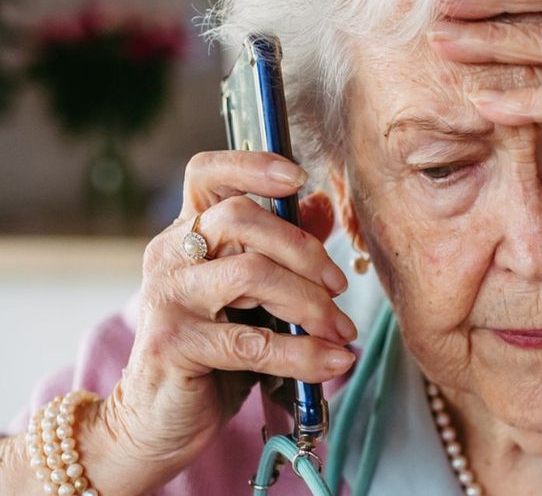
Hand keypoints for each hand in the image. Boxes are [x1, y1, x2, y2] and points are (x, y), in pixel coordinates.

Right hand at [74, 152, 355, 494]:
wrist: (157, 420)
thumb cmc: (213, 349)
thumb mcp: (252, 294)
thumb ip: (283, 249)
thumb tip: (321, 205)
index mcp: (188, 234)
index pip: (207, 174)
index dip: (251, 165)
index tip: (298, 177)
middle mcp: (171, 257)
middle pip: (240, 218)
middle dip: (304, 248)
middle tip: (339, 286)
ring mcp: (167, 299)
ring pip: (250, 273)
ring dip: (310, 302)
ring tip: (340, 329)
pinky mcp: (173, 346)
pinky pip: (252, 342)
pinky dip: (304, 353)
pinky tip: (333, 361)